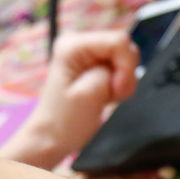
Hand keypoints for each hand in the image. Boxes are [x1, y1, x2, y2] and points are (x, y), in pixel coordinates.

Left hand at [0, 30, 139, 168]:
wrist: (52, 137)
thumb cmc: (64, 120)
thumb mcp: (89, 94)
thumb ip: (110, 71)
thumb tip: (124, 63)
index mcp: (73, 45)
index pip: (118, 41)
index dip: (125, 66)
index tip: (115, 89)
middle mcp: (80, 43)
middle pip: (124, 47)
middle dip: (125, 73)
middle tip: (111, 94)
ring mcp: (88, 53)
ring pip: (127, 58)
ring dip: (124, 81)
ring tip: (107, 97)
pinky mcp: (96, 64)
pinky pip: (122, 68)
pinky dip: (121, 84)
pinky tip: (107, 95)